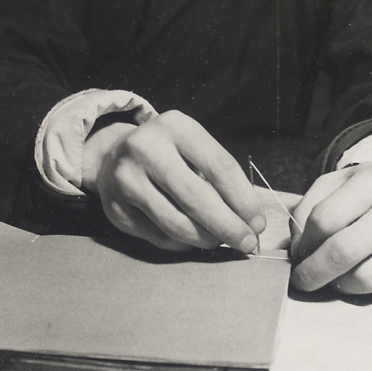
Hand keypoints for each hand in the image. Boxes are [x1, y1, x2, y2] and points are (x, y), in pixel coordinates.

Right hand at [82, 110, 265, 251]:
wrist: (113, 156)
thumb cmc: (168, 154)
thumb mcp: (193, 148)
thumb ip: (219, 177)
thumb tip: (249, 221)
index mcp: (175, 126)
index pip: (219, 166)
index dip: (243, 200)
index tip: (258, 223)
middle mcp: (146, 148)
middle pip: (196, 197)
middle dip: (228, 226)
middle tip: (246, 243)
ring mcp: (125, 179)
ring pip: (175, 222)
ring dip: (205, 239)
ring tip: (219, 241)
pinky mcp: (114, 208)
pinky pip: (157, 236)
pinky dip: (182, 243)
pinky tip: (192, 239)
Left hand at [290, 162, 371, 301]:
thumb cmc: (371, 191)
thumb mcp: (336, 183)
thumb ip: (306, 210)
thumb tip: (297, 252)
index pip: (324, 219)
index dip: (304, 242)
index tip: (298, 253)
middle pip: (343, 253)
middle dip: (313, 273)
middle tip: (302, 280)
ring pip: (364, 280)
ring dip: (340, 284)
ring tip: (337, 273)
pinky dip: (368, 291)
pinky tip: (366, 272)